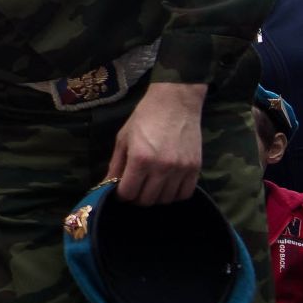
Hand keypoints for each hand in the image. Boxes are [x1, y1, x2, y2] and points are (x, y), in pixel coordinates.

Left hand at [107, 82, 204, 204]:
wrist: (175, 102)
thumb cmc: (145, 118)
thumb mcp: (123, 139)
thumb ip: (115, 165)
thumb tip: (106, 186)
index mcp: (140, 159)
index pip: (128, 193)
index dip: (121, 195)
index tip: (121, 190)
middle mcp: (161, 167)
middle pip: (147, 200)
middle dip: (137, 197)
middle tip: (136, 188)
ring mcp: (181, 169)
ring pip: (166, 200)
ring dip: (155, 197)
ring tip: (151, 186)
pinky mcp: (196, 168)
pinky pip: (185, 194)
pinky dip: (174, 194)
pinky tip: (167, 186)